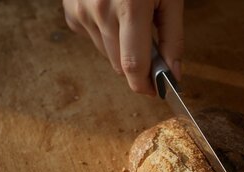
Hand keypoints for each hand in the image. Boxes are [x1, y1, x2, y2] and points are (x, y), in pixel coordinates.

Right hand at [62, 0, 183, 94]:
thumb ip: (173, 38)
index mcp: (130, 8)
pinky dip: (105, 35)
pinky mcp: (70, 11)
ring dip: (122, 50)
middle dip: (139, 67)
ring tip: (133, 22)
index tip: (156, 92)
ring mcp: (81, 11)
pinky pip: (91, 39)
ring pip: (106, 54)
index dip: (145, 86)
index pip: (133, 66)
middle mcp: (100, 11)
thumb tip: (173, 75)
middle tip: (154, 51)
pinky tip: (114, 14)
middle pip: (120, 65)